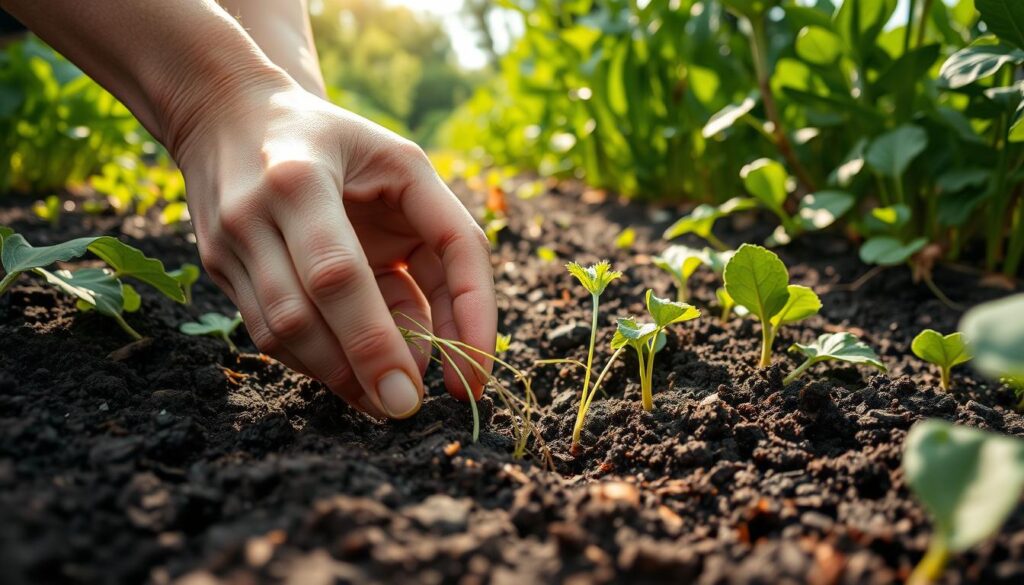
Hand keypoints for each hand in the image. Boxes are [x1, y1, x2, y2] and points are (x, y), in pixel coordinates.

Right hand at [175, 80, 495, 418]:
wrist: (229, 114)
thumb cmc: (339, 142)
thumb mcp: (405, 163)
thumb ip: (446, 234)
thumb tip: (456, 337)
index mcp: (299, 179)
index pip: (341, 274)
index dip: (382, 338)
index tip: (428, 387)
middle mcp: (253, 215)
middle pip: (304, 314)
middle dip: (362, 368)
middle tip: (404, 408)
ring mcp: (228, 246)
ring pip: (282, 336)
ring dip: (340, 375)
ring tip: (385, 395)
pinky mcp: (220, 269)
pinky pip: (270, 333)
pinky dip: (318, 360)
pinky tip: (352, 370)